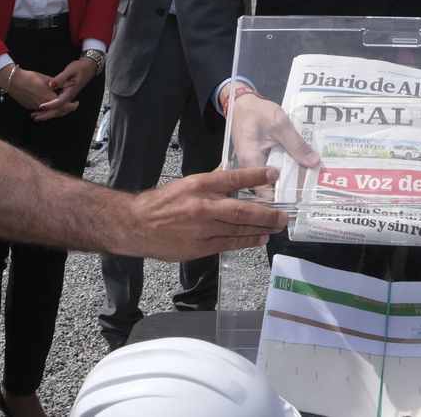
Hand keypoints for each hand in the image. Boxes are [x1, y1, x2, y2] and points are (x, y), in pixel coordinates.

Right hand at [2, 67, 80, 120]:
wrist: (13, 80)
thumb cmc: (30, 77)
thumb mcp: (46, 78)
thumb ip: (60, 83)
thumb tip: (72, 83)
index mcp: (48, 98)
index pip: (63, 106)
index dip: (71, 106)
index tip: (76, 103)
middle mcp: (42, 105)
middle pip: (57, 112)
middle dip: (65, 110)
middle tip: (71, 105)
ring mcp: (34, 107)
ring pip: (48, 112)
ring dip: (56, 110)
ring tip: (62, 106)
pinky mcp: (29, 107)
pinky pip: (40, 111)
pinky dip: (46, 110)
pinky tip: (49, 106)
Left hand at [32, 57, 98, 120]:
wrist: (88, 67)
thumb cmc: (80, 68)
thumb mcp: (70, 71)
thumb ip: (60, 79)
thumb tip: (52, 85)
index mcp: (70, 91)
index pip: (60, 102)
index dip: (50, 105)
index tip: (40, 106)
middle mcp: (69, 97)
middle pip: (59, 110)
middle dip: (47, 115)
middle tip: (35, 117)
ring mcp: (68, 97)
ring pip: (58, 110)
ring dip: (47, 114)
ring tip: (36, 116)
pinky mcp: (66, 96)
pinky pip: (58, 107)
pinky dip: (50, 110)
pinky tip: (42, 110)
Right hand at [127, 166, 289, 261]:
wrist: (137, 225)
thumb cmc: (163, 202)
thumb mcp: (187, 183)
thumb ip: (212, 182)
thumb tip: (235, 175)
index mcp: (199, 185)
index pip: (232, 178)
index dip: (255, 175)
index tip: (272, 173)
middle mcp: (203, 206)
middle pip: (241, 210)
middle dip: (266, 213)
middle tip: (283, 215)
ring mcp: (202, 228)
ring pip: (238, 229)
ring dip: (260, 228)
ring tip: (276, 227)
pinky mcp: (199, 247)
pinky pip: (228, 244)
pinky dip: (246, 241)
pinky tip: (259, 239)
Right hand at [226, 91, 318, 201]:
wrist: (242, 103)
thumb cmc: (257, 112)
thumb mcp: (280, 123)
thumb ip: (296, 144)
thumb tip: (314, 162)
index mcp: (251, 162)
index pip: (265, 193)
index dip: (282, 200)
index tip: (302, 202)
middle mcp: (248, 169)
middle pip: (270, 189)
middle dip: (289, 193)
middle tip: (311, 195)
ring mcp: (253, 166)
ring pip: (271, 181)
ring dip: (287, 183)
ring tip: (309, 187)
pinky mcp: (258, 161)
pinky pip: (271, 171)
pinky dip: (284, 171)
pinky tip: (299, 171)